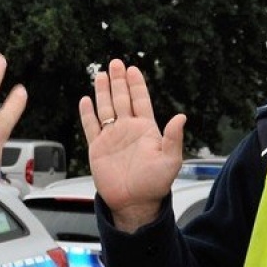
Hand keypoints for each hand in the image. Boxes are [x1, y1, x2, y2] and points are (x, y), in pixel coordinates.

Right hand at [77, 58, 186, 232]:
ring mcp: (112, 138)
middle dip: (118, 81)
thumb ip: (174, 138)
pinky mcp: (97, 148)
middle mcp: (128, 130)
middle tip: (115, 63)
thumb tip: (181, 117)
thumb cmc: (154, 185)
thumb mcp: (170, 161)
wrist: (134, 203)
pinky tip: (85, 100)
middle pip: (122, 99)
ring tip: (100, 74)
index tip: (132, 69)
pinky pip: (90, 126)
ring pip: (105, 108)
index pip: (140, 101)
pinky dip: (87, 113)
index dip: (136, 85)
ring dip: (103, 92)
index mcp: (146, 130)